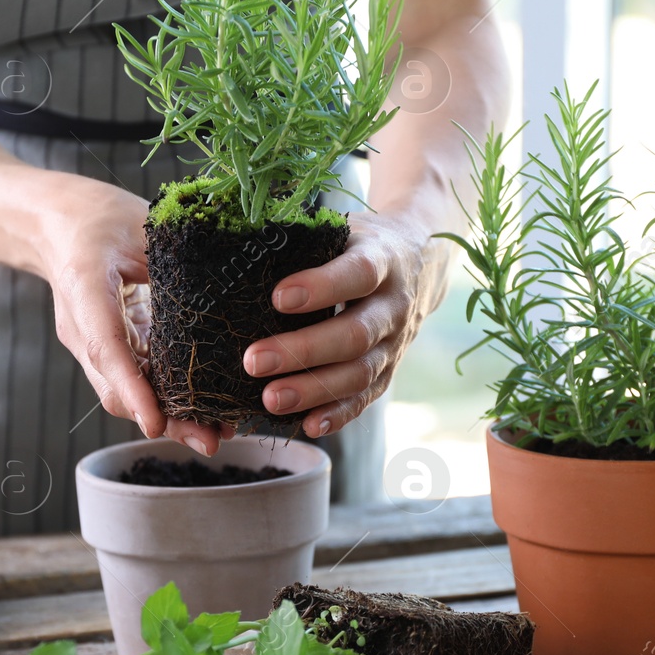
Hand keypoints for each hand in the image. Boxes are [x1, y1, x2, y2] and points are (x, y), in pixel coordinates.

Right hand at [35, 174, 224, 455]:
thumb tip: (228, 292)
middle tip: (211, 439)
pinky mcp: (107, 346)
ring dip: (168, 417)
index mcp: (84, 288)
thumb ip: (175, 260)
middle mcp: (82, 328)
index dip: (133, 388)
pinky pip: (133, 380)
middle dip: (162, 420)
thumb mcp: (140, 224)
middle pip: (115, 388)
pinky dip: (164, 399)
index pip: (105, 347)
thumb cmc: (98, 216)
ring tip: (216, 433)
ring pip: (125, 393)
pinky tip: (202, 411)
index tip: (155, 423)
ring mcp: (91, 343)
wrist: (52, 222)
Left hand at [242, 212, 448, 437]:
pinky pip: (366, 397)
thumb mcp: (339, 229)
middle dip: (303, 351)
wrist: (416, 264)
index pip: (357, 274)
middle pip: (355, 334)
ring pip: (359, 372)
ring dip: (313, 389)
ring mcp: (395, 343)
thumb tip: (238, 252)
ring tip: (269, 399)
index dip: (321, 287)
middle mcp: (394, 305)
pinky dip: (339, 414)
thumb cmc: (355, 244)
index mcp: (382, 260)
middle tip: (253, 361)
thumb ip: (303, 242)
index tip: (277, 298)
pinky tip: (308, 425)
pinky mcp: (389, 370)